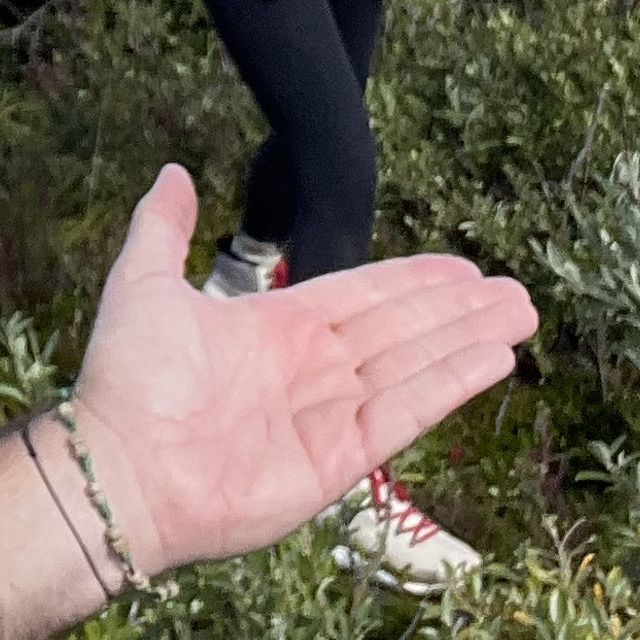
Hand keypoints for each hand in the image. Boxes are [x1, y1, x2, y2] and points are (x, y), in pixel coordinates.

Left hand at [70, 167, 534, 573]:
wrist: (117, 468)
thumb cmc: (127, 382)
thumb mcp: (143, 285)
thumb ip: (163, 228)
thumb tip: (174, 171)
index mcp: (275, 329)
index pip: (362, 296)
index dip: (414, 282)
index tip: (462, 268)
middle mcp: (310, 371)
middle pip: (402, 330)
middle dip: (459, 311)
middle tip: (516, 292)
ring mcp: (327, 417)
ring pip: (414, 366)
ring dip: (469, 342)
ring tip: (522, 318)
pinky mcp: (338, 461)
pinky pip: (405, 413)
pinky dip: (450, 385)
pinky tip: (493, 360)